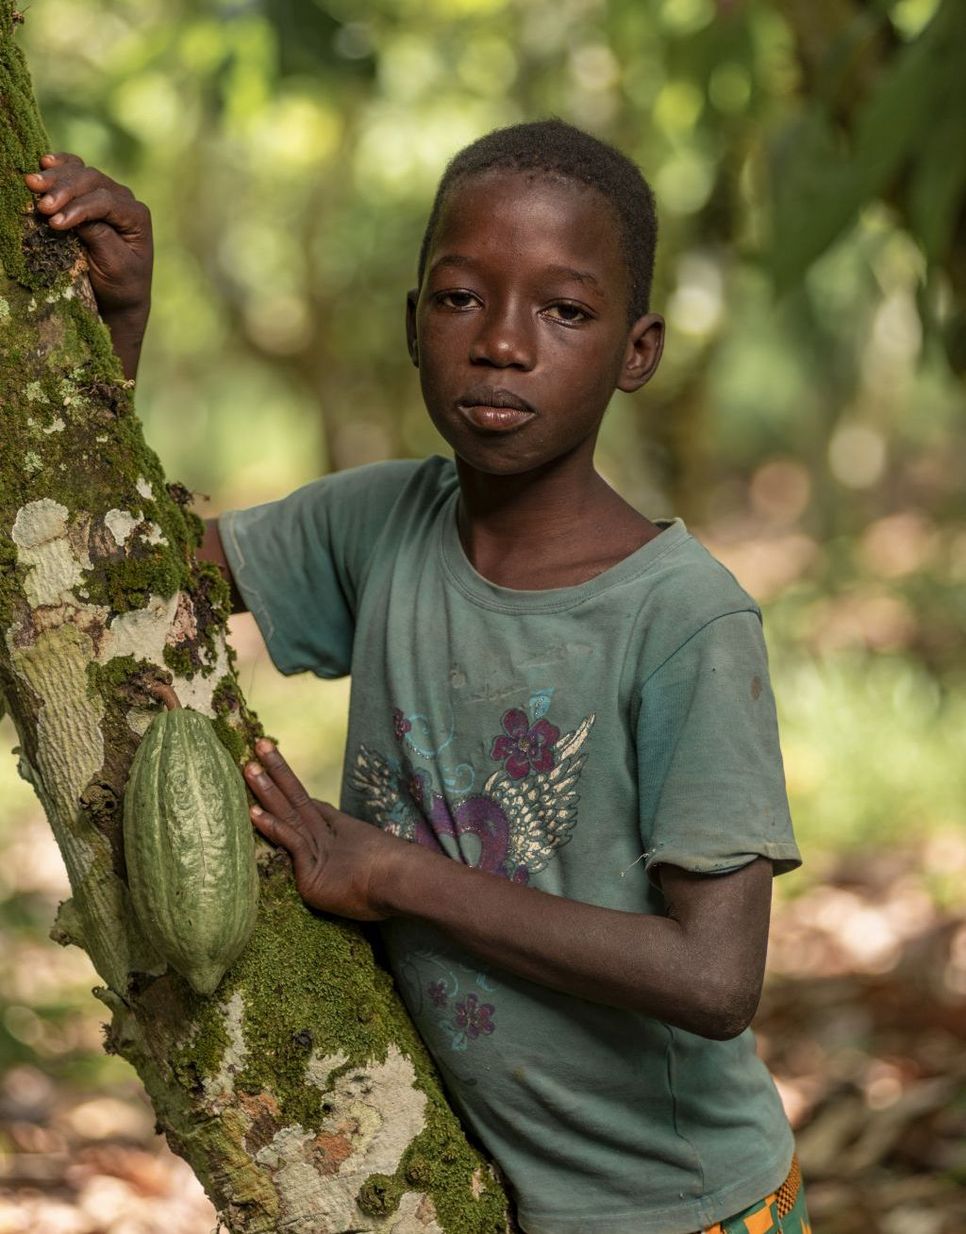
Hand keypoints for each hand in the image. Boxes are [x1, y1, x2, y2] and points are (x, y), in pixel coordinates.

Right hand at [23, 153, 152, 366]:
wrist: (120, 294)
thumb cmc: (120, 283)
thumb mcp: (115, 266)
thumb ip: (100, 237)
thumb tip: (73, 214)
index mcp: (136, 216)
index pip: (105, 202)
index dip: (78, 209)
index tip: (54, 222)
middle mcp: (124, 200)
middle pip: (92, 182)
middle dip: (64, 191)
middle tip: (41, 204)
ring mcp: (108, 193)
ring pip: (82, 174)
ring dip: (56, 177)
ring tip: (33, 183)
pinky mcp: (91, 194)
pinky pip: (76, 171)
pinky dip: (61, 166)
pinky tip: (45, 162)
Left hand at [244, 740, 402, 921]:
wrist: (405, 884)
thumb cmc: (397, 881)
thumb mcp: (374, 867)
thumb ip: (358, 861)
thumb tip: (362, 857)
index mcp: (342, 836)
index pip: (309, 809)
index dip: (290, 789)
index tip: (272, 768)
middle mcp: (327, 839)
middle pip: (296, 800)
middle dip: (277, 772)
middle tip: (259, 745)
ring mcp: (319, 852)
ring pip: (288, 815)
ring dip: (266, 790)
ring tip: (248, 767)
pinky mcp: (312, 870)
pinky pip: (290, 844)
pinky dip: (273, 827)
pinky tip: (253, 812)